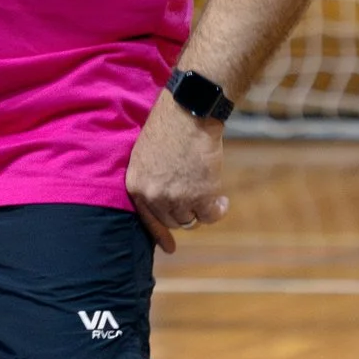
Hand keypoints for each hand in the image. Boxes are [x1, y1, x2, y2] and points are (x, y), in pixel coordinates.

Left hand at [124, 90, 228, 254]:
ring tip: (213, 197)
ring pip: (191, 219)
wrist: (190, 111)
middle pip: (172, 219)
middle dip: (186, 212)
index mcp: (135, 184)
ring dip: (202, 210)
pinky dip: (218, 210)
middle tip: (199, 200)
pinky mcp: (200, 196)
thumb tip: (166, 205)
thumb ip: (152, 181)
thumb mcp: (147, 154)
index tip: (170, 248)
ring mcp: (176, 198)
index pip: (146, 218)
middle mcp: (153, 195)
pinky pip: (210, 215)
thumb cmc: (170, 127)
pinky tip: (222, 201)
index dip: (160, 234)